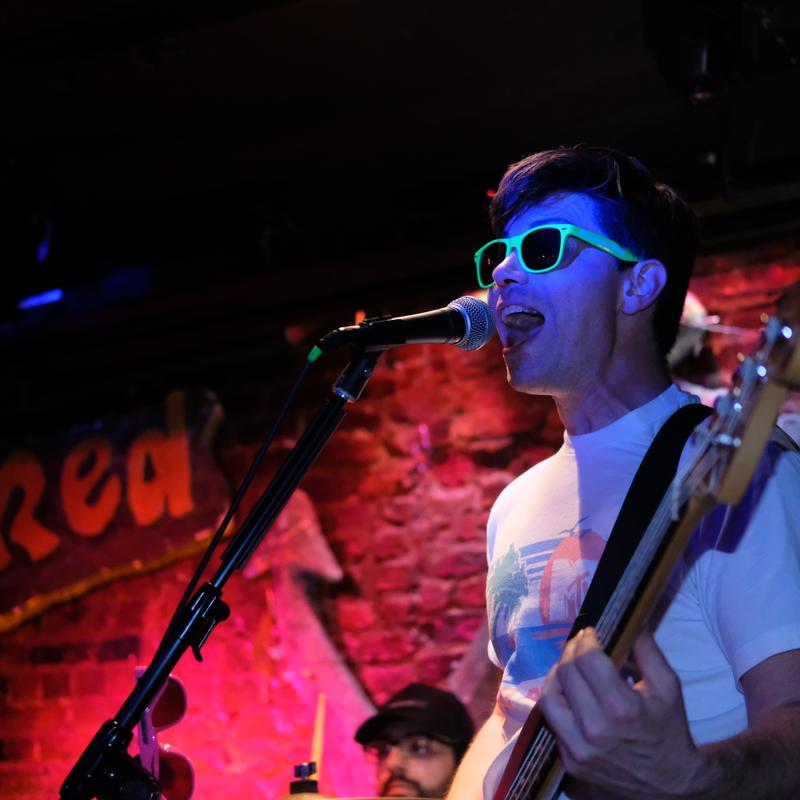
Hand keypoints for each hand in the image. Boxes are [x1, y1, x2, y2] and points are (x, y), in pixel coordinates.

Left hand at [538, 627, 708, 798]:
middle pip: (566, 673)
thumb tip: (629, 619)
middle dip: (570, 650)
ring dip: (557, 674)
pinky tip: (571, 695)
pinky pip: (553, 722)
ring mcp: (579, 748)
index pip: (587, 659)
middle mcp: (595, 729)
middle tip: (579, 645)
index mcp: (622, 708)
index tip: (590, 633)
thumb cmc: (669, 729)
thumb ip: (647, 650)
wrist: (670, 783)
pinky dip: (559, 701)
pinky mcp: (570, 761)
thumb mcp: (668, 687)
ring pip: (549, 696)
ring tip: (570, 667)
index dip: (585, 639)